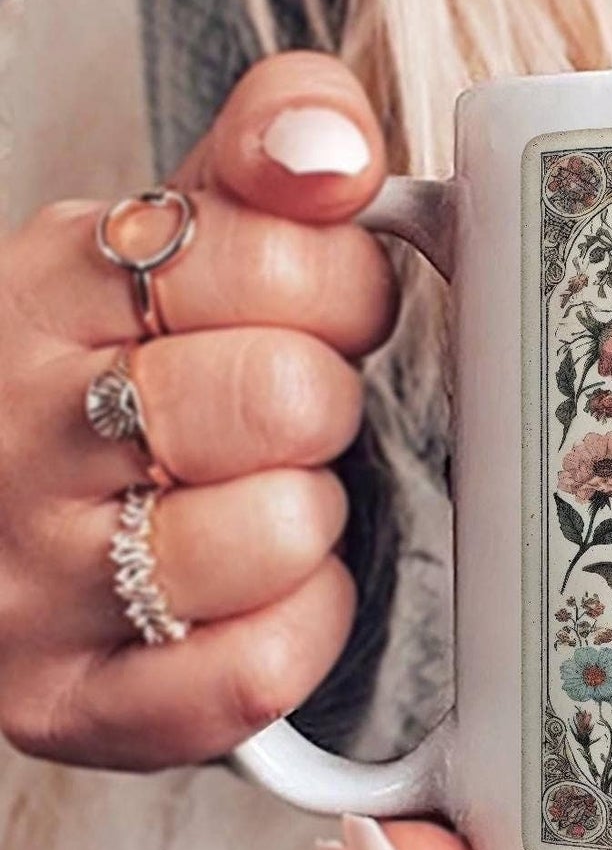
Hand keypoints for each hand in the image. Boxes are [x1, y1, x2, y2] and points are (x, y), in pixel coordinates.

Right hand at [0, 51, 396, 768]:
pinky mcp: (66, 701)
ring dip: (309, 519)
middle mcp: (19, 430)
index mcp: (52, 287)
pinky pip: (254, 670)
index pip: (276, 254)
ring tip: (255, 500)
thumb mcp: (174, 236)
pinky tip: (263, 595)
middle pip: (282, 394)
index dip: (340, 288)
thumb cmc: (126, 373)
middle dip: (323, 405)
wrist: (1, 518)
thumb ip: (266, 157)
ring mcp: (32, 579)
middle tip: (287, 416)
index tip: (313, 313)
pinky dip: (299, 629)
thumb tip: (331, 147)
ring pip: (276, 531)